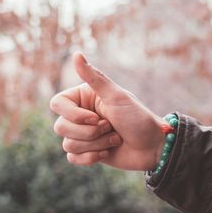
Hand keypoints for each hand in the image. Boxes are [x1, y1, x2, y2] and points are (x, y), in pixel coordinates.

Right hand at [49, 52, 166, 170]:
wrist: (153, 146)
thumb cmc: (138, 118)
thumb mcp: (117, 96)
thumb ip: (95, 78)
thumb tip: (75, 54)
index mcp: (83, 98)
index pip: (57, 104)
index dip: (73, 115)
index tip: (96, 118)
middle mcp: (80, 115)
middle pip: (60, 127)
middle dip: (90, 132)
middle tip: (111, 128)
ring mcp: (83, 134)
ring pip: (68, 144)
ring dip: (96, 144)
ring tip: (115, 139)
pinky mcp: (87, 152)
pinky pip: (72, 158)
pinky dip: (91, 157)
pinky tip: (107, 152)